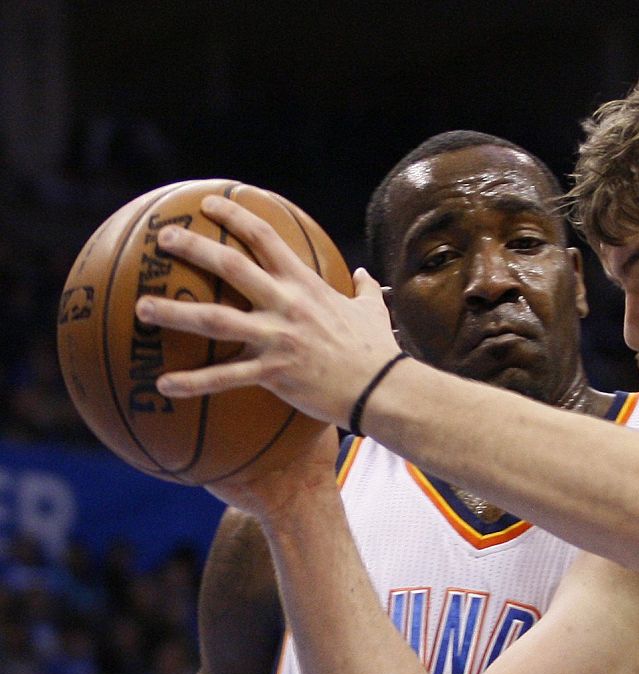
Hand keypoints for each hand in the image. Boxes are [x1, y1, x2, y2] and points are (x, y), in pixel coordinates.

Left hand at [134, 195, 400, 426]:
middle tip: (161, 239)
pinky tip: (162, 384)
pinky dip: (191, 382)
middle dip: (193, 248)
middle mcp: (285, 305)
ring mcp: (276, 338)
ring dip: (174, 312)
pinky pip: (224, 378)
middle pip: (230, 266)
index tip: (208, 205)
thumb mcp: (374, 313)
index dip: (234, 216)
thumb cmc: (380, 352)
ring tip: (141, 308)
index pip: (265, 238)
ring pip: (215, 319)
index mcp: (305, 285)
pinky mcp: (273, 373)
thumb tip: (365, 277)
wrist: (383, 389)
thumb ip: (365, 292)